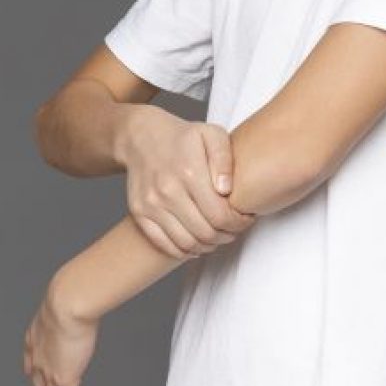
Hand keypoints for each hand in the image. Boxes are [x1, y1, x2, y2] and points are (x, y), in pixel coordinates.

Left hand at [22, 278, 99, 385]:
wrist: (66, 304)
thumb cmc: (68, 297)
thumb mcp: (63, 303)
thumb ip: (69, 306)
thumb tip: (81, 295)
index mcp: (34, 338)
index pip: (30, 362)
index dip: (35, 374)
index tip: (39, 377)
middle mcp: (38, 358)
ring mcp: (49, 371)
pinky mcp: (64, 379)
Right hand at [118, 107, 256, 259]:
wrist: (140, 137)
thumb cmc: (182, 137)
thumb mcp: (211, 134)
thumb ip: (224, 160)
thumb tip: (226, 191)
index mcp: (189, 172)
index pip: (220, 215)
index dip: (238, 223)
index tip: (245, 219)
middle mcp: (167, 191)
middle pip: (205, 233)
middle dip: (227, 236)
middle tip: (234, 229)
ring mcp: (151, 204)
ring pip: (186, 243)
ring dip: (208, 246)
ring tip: (217, 236)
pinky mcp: (139, 213)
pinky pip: (164, 244)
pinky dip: (184, 251)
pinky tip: (196, 243)